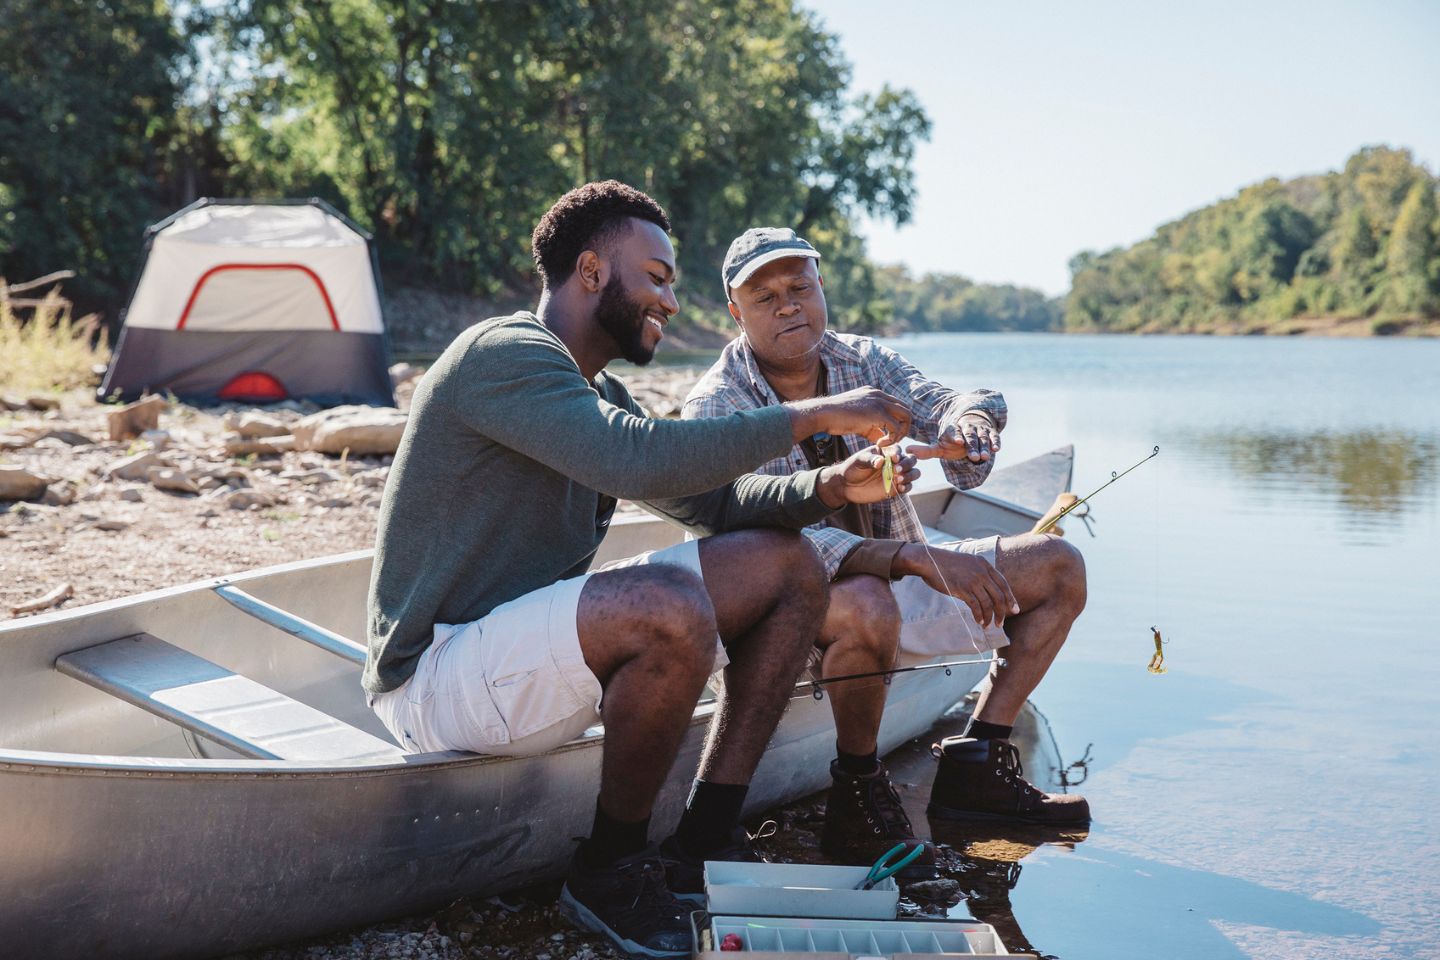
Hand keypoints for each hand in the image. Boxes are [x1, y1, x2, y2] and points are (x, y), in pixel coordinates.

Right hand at [788, 388, 911, 446]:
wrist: (823, 413)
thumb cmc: (835, 419)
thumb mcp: (858, 421)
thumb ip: (873, 427)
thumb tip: (882, 439)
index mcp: (875, 394)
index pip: (897, 406)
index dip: (896, 422)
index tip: (887, 435)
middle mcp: (880, 395)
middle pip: (906, 409)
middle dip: (903, 427)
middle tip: (892, 440)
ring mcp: (880, 402)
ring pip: (906, 416)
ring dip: (901, 433)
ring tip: (886, 443)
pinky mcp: (878, 413)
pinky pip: (896, 427)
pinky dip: (892, 438)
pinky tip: (879, 444)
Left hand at [817, 444, 918, 507]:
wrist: (847, 485)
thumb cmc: (852, 468)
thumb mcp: (858, 461)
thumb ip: (869, 460)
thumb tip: (881, 461)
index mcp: (886, 452)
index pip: (899, 449)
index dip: (899, 454)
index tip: (894, 459)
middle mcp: (894, 462)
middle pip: (911, 459)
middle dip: (908, 464)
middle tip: (897, 470)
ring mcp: (896, 475)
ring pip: (914, 472)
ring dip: (910, 475)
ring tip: (898, 480)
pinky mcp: (896, 488)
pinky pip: (908, 486)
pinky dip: (907, 487)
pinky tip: (899, 488)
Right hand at [894, 542, 1017, 627]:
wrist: (930, 561)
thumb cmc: (946, 564)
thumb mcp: (968, 563)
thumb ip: (979, 572)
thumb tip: (988, 590)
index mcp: (984, 565)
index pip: (1004, 584)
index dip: (1010, 598)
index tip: (1014, 610)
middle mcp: (981, 572)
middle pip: (999, 596)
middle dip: (1002, 612)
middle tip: (1001, 623)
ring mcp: (973, 580)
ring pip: (988, 603)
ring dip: (990, 617)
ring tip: (987, 625)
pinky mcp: (963, 589)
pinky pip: (976, 606)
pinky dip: (979, 616)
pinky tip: (979, 621)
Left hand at [907, 414, 1000, 463]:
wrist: (970, 430)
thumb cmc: (952, 442)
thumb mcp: (940, 447)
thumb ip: (926, 451)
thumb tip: (907, 450)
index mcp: (952, 429)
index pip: (953, 431)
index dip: (956, 436)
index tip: (957, 441)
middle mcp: (966, 427)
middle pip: (969, 436)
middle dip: (971, 445)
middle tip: (973, 456)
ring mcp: (979, 429)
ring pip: (981, 437)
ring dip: (983, 447)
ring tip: (984, 457)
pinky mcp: (990, 432)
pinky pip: (993, 436)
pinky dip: (995, 442)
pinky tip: (997, 449)